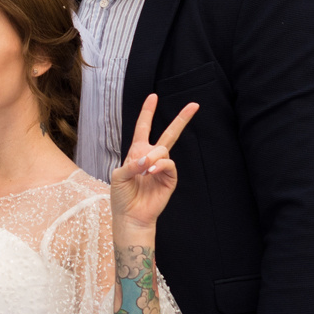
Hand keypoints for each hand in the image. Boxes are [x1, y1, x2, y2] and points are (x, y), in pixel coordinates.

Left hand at [110, 93, 197, 233]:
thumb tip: (149, 159)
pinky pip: (169, 164)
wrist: (130, 216)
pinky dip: (160, 165)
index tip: (153, 97)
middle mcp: (151, 157)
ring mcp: (162, 168)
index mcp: (137, 153)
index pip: (143, 128)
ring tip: (145, 170)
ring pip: (165, 149)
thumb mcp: (118, 176)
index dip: (147, 113)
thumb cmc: (121, 196)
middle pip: (169, 133)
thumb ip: (132, 163)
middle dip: (181, 119)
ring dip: (153, 157)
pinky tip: (151, 172)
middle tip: (194, 105)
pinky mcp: (170, 179)